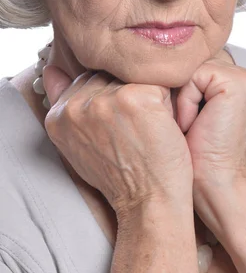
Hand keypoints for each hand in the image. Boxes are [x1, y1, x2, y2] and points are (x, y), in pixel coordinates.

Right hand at [42, 65, 193, 215]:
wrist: (148, 202)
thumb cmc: (120, 176)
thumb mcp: (79, 144)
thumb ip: (64, 104)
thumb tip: (51, 70)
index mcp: (59, 115)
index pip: (88, 79)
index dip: (110, 98)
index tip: (119, 124)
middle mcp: (76, 105)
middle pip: (111, 75)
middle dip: (128, 94)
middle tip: (135, 129)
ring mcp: (105, 100)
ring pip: (134, 77)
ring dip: (148, 96)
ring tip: (148, 127)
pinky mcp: (136, 98)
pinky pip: (160, 82)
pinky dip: (167, 103)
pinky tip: (162, 126)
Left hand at [175, 56, 245, 218]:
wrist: (216, 186)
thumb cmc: (198, 158)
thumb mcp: (191, 113)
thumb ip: (186, 84)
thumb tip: (152, 64)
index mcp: (239, 82)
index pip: (193, 67)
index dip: (176, 92)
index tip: (177, 123)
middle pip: (190, 66)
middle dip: (177, 95)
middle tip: (183, 128)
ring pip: (189, 70)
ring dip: (180, 100)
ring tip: (189, 129)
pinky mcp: (238, 83)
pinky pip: (193, 77)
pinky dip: (185, 102)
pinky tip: (193, 126)